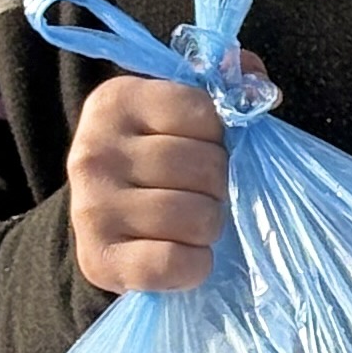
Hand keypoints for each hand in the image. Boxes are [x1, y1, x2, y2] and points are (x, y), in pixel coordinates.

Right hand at [66, 74, 227, 291]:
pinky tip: (185, 256)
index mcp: (116, 101)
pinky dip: (194, 266)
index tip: (202, 147)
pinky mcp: (97, 259)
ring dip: (209, 227)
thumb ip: (224, 89)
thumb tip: (260, 86)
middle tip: (201, 193)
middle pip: (205, 167)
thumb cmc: (153, 160)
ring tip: (192, 223)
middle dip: (218, 185)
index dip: (220, 136)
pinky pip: (174, 264)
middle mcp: (95, 151)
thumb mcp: (177, 114)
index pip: (205, 112)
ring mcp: (91, 207)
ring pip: (197, 217)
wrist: (102, 221)